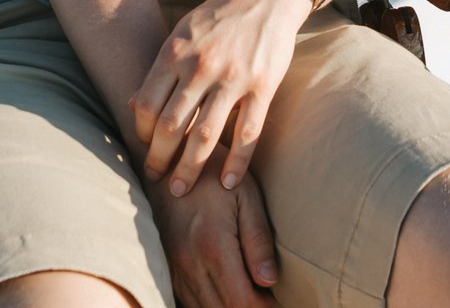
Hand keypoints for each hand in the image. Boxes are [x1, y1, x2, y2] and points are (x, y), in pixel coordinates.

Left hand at [131, 0, 310, 194]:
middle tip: (155, 178)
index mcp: (176, 52)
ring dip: (190, 169)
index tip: (144, 145)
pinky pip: (248, 133)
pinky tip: (226, 183)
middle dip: (159, 158)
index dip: (141, 132)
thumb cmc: (218, 18)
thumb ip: (160, 69)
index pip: (148, 104)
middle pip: (173, 126)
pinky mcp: (263, 87)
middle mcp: (201, 67)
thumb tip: (134, 106)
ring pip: (206, 136)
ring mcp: (234, 78)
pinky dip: (236, 163)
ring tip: (180, 190)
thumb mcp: (180, 34)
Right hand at [153, 164, 278, 307]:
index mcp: (214, 247)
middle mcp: (190, 264)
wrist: (167, 157)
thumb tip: (270, 280)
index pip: (242, 302)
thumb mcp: (245, 195)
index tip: (281, 302)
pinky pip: (189, 301)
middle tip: (271, 301)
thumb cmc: (213, 172)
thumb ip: (257, 239)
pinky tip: (228, 294)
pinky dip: (211, 304)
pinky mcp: (168, 267)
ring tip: (252, 296)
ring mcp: (175, 268)